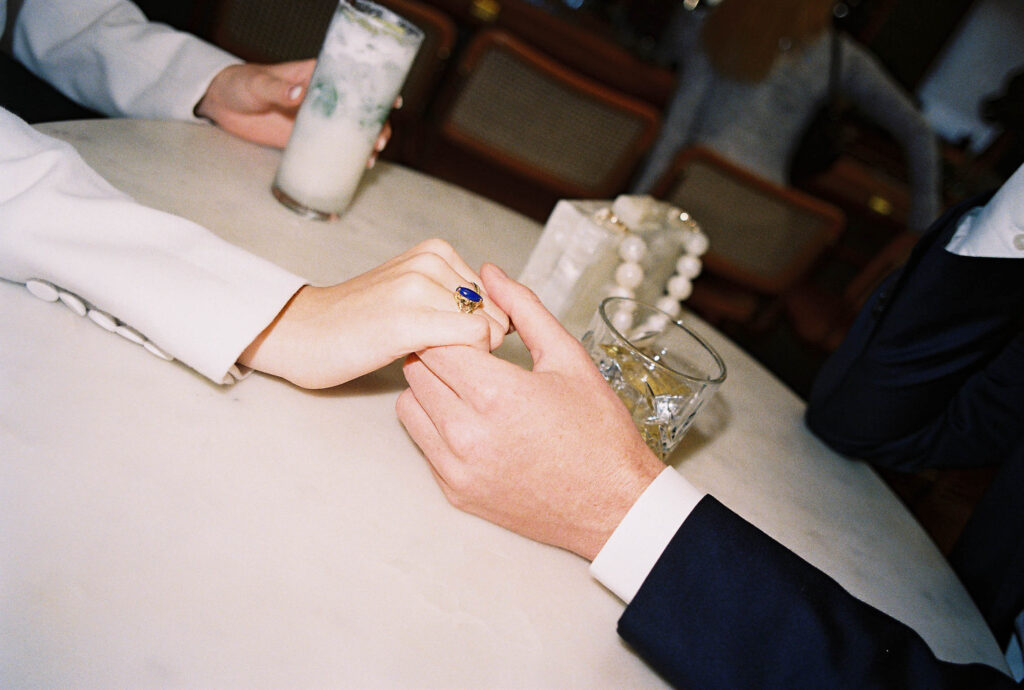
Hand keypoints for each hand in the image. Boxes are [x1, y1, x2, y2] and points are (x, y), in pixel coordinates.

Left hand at [194, 61, 395, 161]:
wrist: (222, 105)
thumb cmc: (240, 84)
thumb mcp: (258, 83)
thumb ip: (276, 89)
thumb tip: (298, 96)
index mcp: (315, 76)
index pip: (352, 79)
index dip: (376, 89)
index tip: (393, 101)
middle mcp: (322, 97)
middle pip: (359, 109)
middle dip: (377, 123)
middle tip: (379, 139)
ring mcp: (316, 119)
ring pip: (351, 129)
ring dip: (367, 141)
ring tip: (373, 156)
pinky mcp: (306, 138)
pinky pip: (332, 147)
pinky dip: (348, 156)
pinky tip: (361, 166)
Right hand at [239, 239, 509, 387]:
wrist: (302, 333)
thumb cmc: (356, 321)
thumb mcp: (412, 291)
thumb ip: (453, 297)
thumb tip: (505, 322)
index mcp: (435, 251)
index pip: (496, 297)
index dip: (484, 331)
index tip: (454, 346)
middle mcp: (431, 261)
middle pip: (497, 314)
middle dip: (480, 345)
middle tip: (441, 357)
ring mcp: (419, 288)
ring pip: (488, 329)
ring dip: (469, 357)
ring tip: (428, 359)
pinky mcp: (408, 320)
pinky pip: (472, 341)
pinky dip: (464, 362)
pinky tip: (427, 366)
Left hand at [397, 264, 663, 560]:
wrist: (612, 505)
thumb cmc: (598, 433)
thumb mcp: (568, 358)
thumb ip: (523, 310)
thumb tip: (490, 273)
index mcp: (497, 394)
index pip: (438, 340)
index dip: (453, 327)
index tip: (473, 331)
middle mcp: (468, 433)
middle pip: (417, 369)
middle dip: (439, 353)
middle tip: (472, 355)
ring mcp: (457, 466)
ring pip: (409, 404)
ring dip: (431, 388)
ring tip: (470, 388)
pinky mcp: (454, 491)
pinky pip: (422, 442)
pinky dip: (437, 425)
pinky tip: (473, 421)